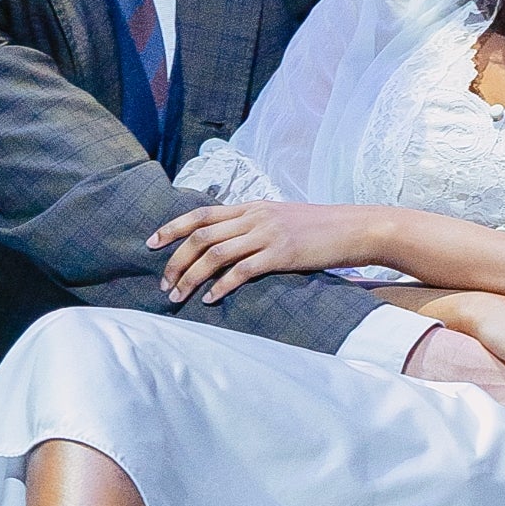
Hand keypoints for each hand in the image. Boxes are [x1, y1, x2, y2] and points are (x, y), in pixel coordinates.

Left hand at [151, 201, 384, 303]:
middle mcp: (254, 216)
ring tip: (177, 295)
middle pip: (201, 235)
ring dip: (191, 276)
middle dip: (175, 259)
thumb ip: (253, 225)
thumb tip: (226, 240)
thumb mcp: (280, 218)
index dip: (172, 227)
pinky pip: (242, 270)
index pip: (200, 213)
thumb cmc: (318, 227)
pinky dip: (221, 285)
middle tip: (162, 283)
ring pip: (215, 253)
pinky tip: (210, 299)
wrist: (353, 228)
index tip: (151, 243)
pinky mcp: (281, 254)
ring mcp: (267, 234)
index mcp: (250, 206)